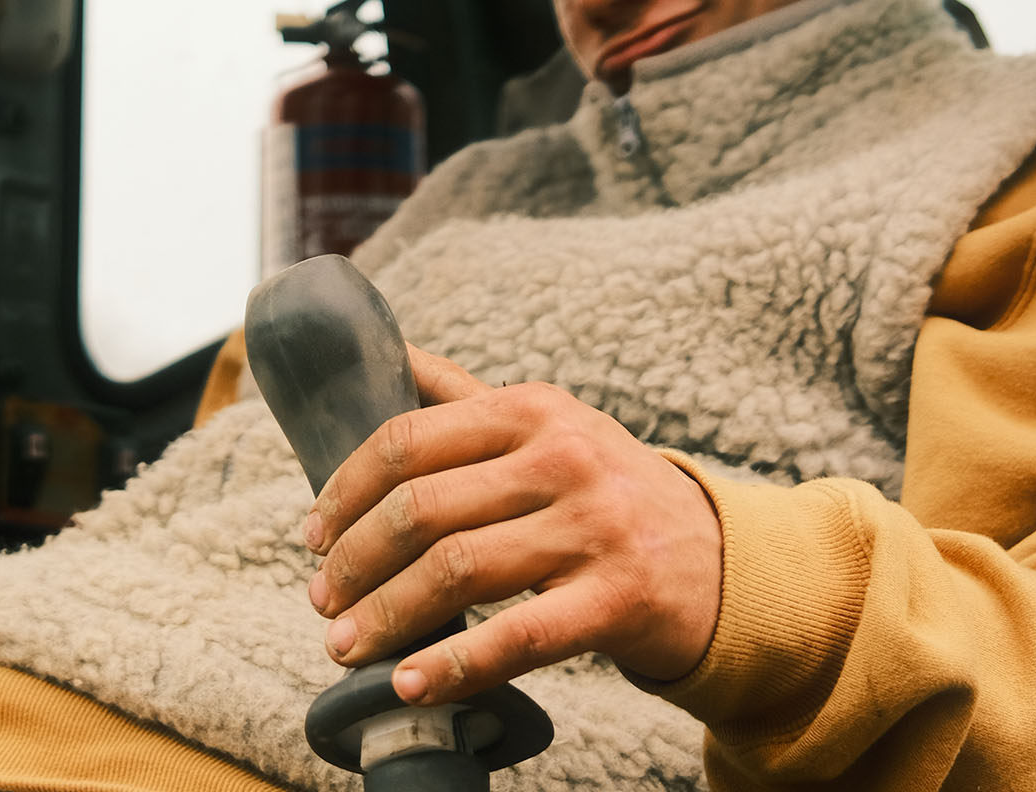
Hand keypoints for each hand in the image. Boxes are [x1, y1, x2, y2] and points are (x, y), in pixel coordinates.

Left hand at [301, 346, 722, 702]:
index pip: (408, 441)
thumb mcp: (549, 426)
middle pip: (422, 509)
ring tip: (345, 646)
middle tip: (322, 599)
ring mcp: (594, 528)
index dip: (346, 491)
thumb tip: (385, 352)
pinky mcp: (618, 599)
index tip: (313, 534)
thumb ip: (465, 397)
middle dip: (355, 559)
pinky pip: (518, 636)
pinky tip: (410, 682)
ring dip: (386, 614)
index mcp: (531, 410)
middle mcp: (562, 458)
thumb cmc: (608, 491)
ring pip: (458, 570)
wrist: (722, 561)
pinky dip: (454, 664)